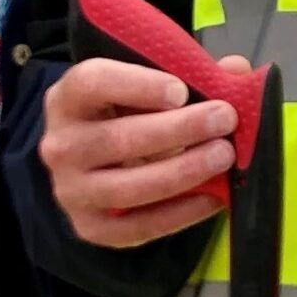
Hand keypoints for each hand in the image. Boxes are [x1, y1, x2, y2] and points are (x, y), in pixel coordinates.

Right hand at [40, 55, 250, 247]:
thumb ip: (191, 73)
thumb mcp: (150, 84)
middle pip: (118, 139)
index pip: (93, 83)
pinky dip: (179, 214)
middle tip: (224, 120)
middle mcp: (60, 145)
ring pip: (128, 187)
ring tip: (223, 157)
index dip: (137, 86)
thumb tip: (236, 70)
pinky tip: (214, 198)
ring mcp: (71, 190)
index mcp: (69, 97)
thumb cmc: (129, 111)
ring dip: (182, 172)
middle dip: (178, 130)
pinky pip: (136, 227)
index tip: (181, 91)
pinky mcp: (89, 227)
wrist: (98, 161)